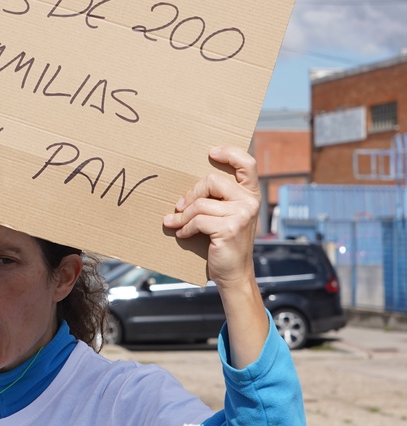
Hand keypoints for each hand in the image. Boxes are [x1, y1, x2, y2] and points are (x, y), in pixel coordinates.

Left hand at [163, 145, 265, 364]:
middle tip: (179, 207)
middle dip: (191, 194)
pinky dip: (185, 227)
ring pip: (200, 204)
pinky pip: (198, 220)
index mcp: (250, 194)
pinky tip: (182, 234)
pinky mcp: (230, 228)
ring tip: (175, 223)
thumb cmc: (225, 242)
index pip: (247, 163)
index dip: (230, 153)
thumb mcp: (227, 216)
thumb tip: (189, 187)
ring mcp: (242, 214)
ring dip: (182, 216)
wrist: (233, 273)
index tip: (211, 152)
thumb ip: (218, 199)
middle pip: (211, 181)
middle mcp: (250, 202)